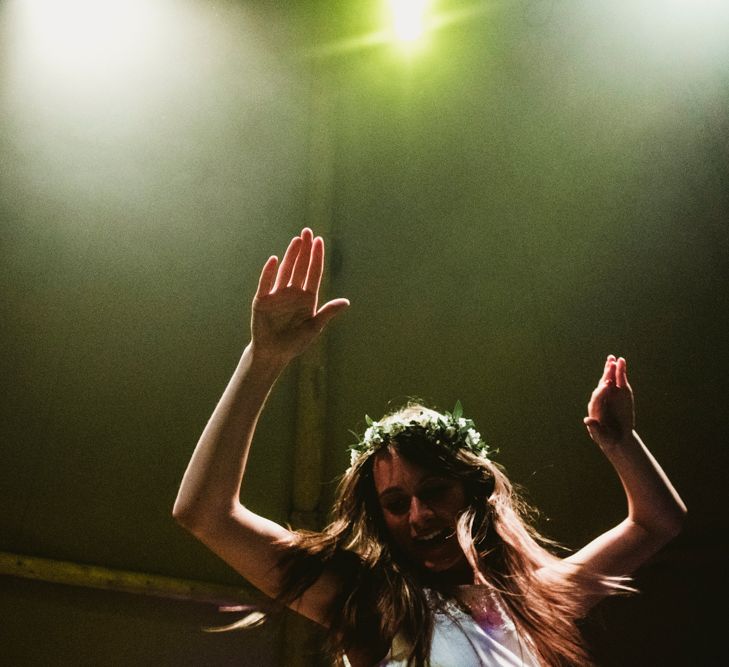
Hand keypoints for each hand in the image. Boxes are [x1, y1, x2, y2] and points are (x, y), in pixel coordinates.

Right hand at [251, 228, 348, 362]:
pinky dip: (269, 272)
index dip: (316, 257)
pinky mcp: (262, 300)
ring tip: (296, 240)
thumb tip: (347, 302)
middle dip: (304, 250)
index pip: (314, 273)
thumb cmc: (295, 342)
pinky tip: (274, 260)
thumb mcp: (314, 328)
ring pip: (285, 271)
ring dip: (291, 256)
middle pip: (300, 267)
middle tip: (307, 231)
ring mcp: (277, 295)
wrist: (273, 354)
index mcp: (307, 298)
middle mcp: (293, 293)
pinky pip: (266, 283)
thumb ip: (327, 313)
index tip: (320, 241)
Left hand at [584, 355, 635, 448]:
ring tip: (612, 358)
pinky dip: (621, 371)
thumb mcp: (601, 436)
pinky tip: (621, 361)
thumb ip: (594, 428)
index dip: (601, 391)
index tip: (607, 385)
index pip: (597, 397)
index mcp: (595, 408)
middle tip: (609, 367)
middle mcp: (602, 398)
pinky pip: (620, 380)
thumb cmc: (607, 438)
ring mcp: (612, 394)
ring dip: (611, 369)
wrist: (618, 437)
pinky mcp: (621, 392)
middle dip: (605, 376)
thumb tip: (587, 420)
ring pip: (610, 379)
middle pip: (602, 385)